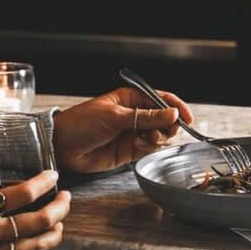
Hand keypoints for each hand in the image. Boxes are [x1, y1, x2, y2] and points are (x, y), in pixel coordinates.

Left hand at [53, 87, 194, 172]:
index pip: (161, 99)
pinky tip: (137, 146)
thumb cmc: (81, 122)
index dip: (177, 107)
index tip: (188, 118)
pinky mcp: (129, 150)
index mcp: (131, 98)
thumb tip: (173, 113)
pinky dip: (148, 148)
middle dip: (168, 126)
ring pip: (159, 135)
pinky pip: (149, 149)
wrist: (62, 146)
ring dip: (157, 138)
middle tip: (161, 131)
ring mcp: (133, 133)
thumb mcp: (115, 116)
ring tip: (144, 139)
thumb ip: (146, 116)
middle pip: (165, 119)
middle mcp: (135, 115)